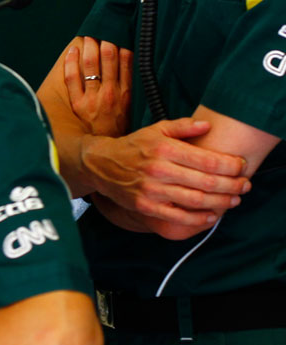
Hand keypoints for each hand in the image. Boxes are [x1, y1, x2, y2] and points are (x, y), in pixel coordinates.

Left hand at [64, 38, 131, 137]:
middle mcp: (110, 93)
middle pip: (107, 60)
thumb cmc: (118, 133)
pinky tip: (71, 51)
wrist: (106, 154)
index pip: (126, 64)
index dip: (121, 47)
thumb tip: (133, 72)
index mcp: (127, 95)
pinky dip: (71, 62)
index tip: (119, 36)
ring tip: (87, 37)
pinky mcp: (78, 103)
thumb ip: (132, 94)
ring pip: (90, 66)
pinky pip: (72, 78)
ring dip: (88, 48)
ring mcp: (93, 97)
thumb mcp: (132, 114)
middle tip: (101, 31)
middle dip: (104, 42)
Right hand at [81, 119, 249, 226]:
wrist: (100, 163)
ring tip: (234, 200)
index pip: (207, 160)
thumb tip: (208, 126)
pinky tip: (212, 215)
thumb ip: (183, 126)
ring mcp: (152, 190)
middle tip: (245, 185)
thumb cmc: (134, 146)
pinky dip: (199, 219)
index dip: (230, 165)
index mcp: (164, 149)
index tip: (241, 166)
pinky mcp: (146, 207)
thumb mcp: (156, 129)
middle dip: (232, 185)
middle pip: (207, 182)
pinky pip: (179, 217)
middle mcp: (159, 170)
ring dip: (221, 202)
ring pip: (196, 200)